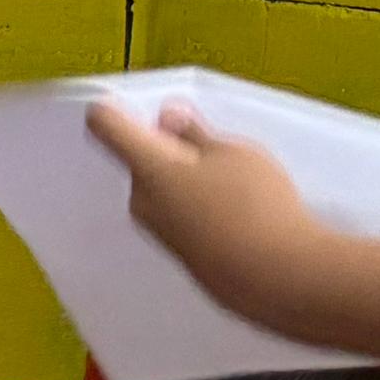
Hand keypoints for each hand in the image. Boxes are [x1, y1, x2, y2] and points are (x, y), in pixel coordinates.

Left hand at [87, 98, 322, 324]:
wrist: (274, 277)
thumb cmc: (255, 209)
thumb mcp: (233, 152)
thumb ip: (195, 132)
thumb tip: (169, 117)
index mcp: (148, 167)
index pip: (105, 125)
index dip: (115, 107)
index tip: (134, 102)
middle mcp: (141, 201)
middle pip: (141, 158)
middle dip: (170, 148)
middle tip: (215, 148)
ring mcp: (158, 231)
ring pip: (163, 188)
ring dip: (189, 179)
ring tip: (235, 185)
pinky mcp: (178, 252)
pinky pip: (180, 215)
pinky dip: (201, 206)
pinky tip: (238, 212)